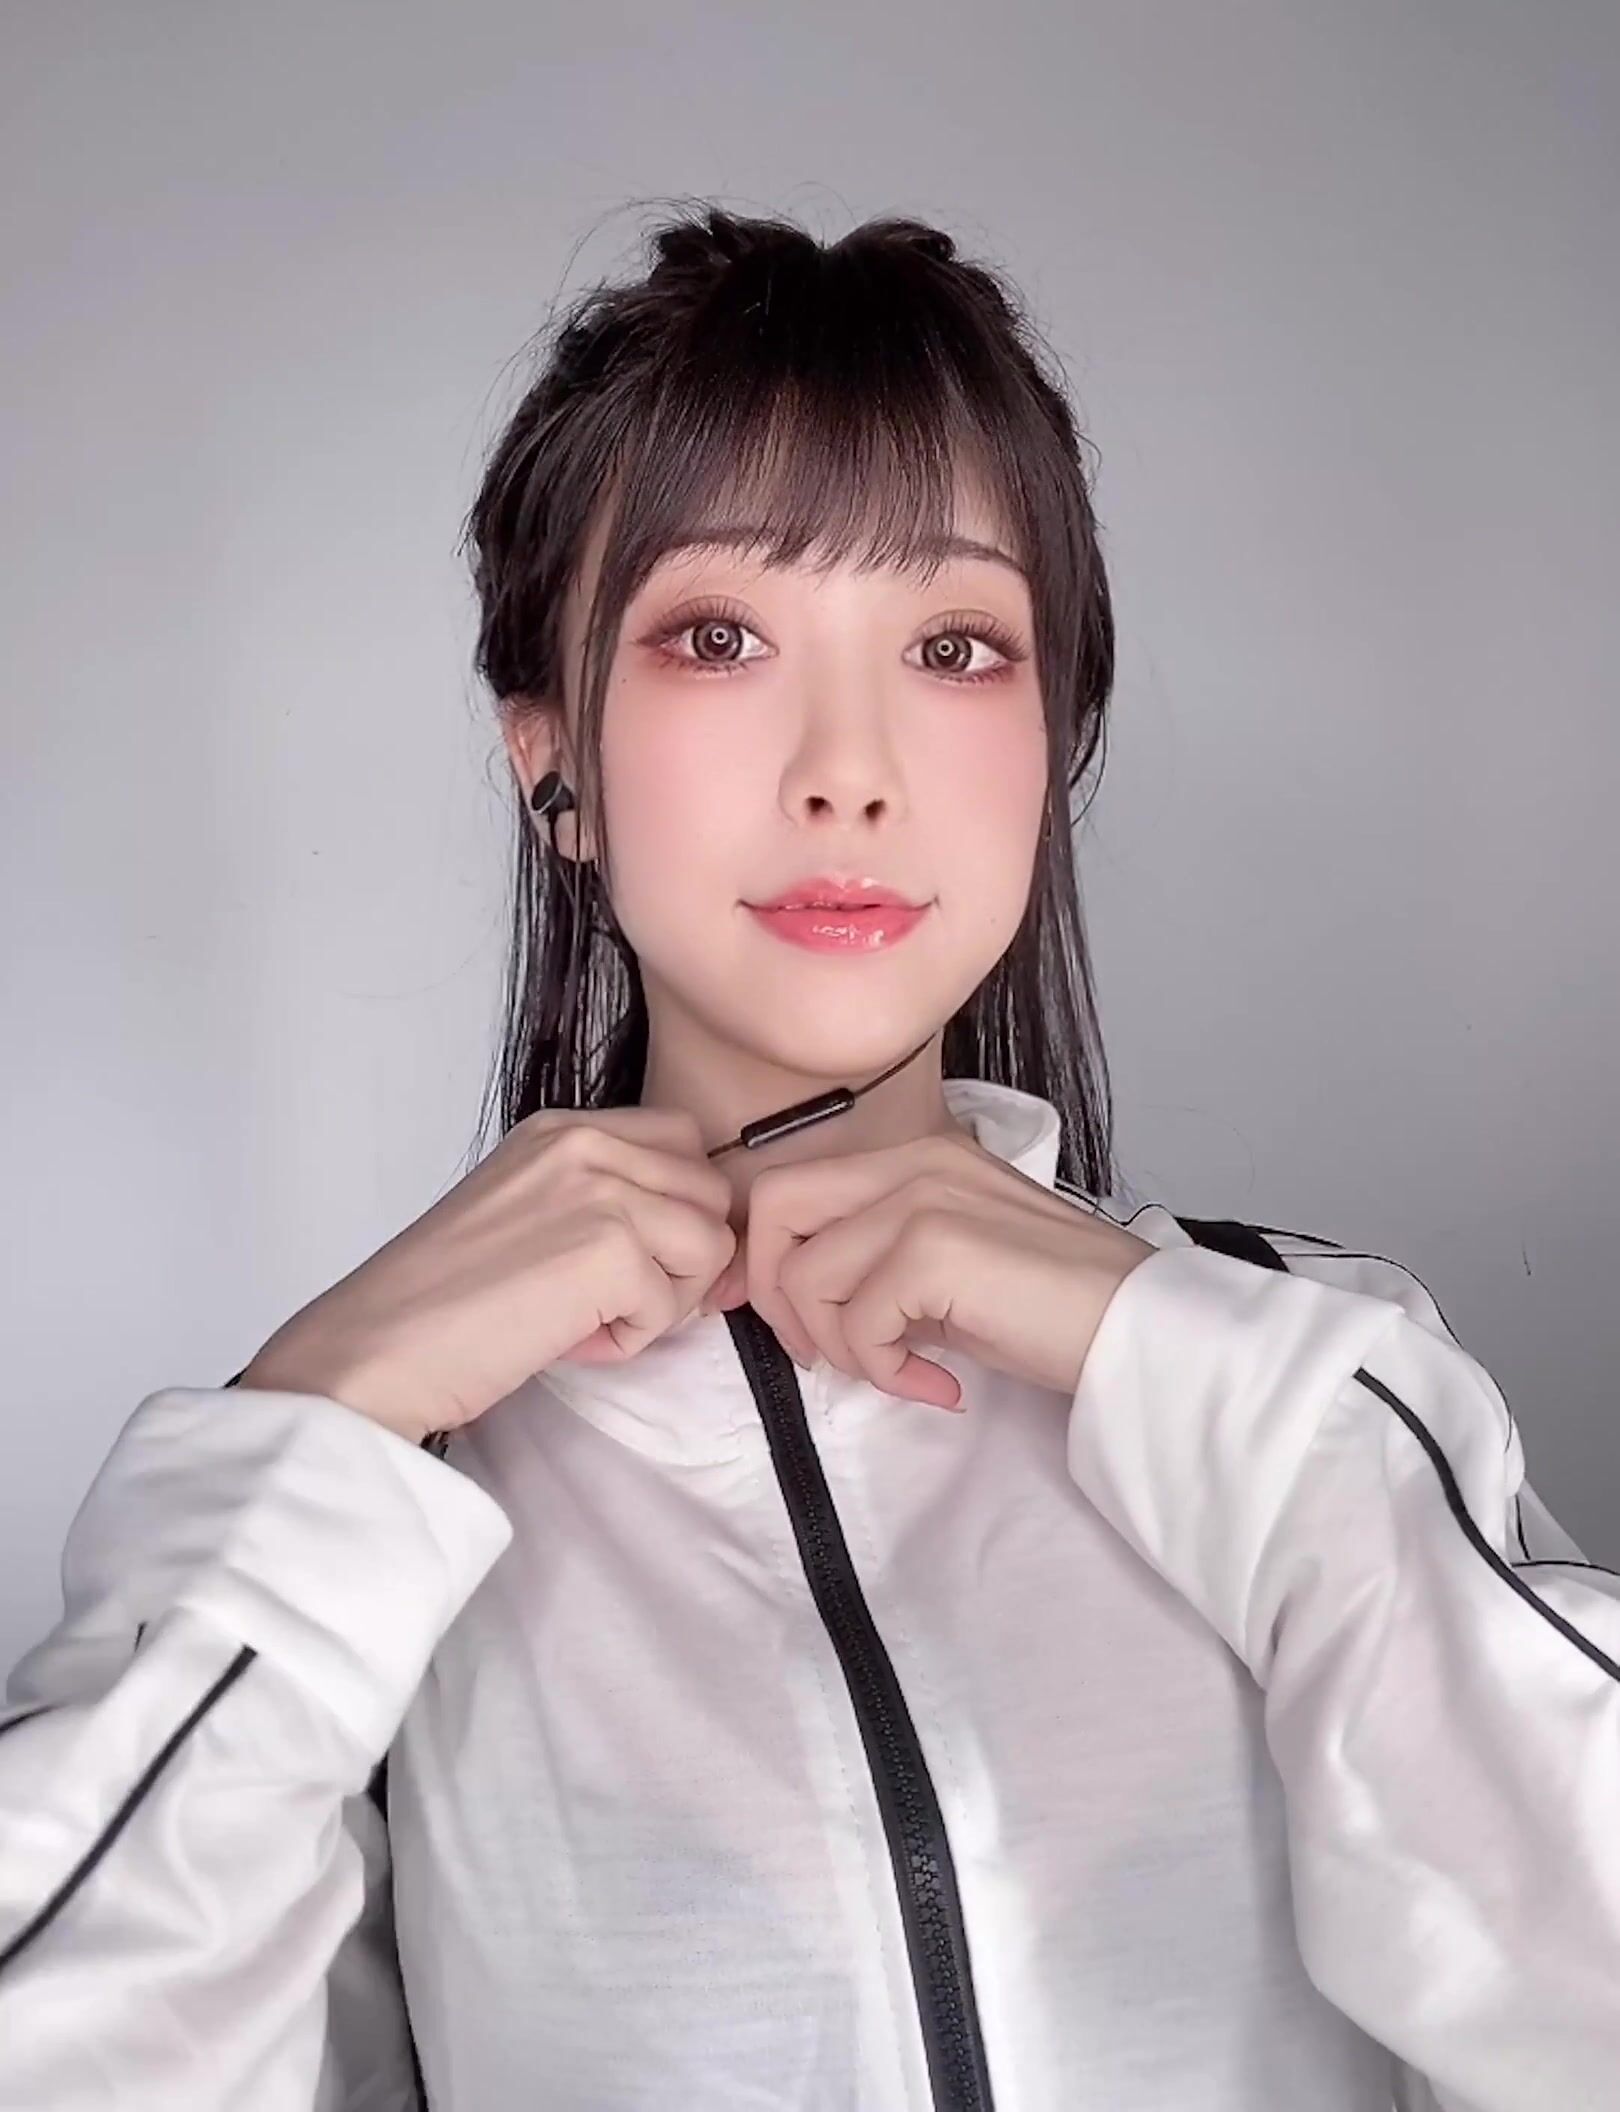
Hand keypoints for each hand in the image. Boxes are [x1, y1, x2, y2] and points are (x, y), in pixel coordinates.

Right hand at [237, 1107, 737, 1445]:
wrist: (379, 1346)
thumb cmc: (443, 1300)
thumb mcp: (529, 1212)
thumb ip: (606, 1202)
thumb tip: (701, 1246)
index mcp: (564, 1128)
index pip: (684, 1142)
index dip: (678, 1209)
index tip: (637, 1259)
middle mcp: (587, 1142)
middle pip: (710, 1192)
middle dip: (680, 1258)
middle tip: (608, 1300)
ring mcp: (603, 1190)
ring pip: (709, 1246)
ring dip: (662, 1301)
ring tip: (587, 1319)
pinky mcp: (611, 1249)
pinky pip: (672, 1305)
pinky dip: (629, 1340)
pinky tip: (565, 1339)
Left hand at [700, 1130, 1156, 1408]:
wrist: (1140, 1326)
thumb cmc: (1055, 1306)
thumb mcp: (954, 1265)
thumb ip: (883, 1263)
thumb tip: (810, 1308)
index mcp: (917, 1156)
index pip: (791, 1189)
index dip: (767, 1262)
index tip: (799, 1327)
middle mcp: (913, 1161)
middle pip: (774, 1209)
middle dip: (777, 1296)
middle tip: (829, 1357)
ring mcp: (922, 1198)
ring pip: (806, 1276)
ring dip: (842, 1348)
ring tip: (905, 1373)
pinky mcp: (934, 1248)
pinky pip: (856, 1322)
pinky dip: (884, 1371)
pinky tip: (939, 1385)